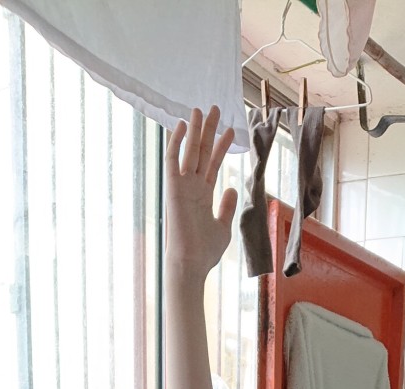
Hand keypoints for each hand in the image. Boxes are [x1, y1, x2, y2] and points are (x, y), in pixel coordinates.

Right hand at [165, 107, 237, 278]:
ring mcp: (182, 186)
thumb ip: (227, 206)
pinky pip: (172, 159)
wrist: (191, 263)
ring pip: (189, 151)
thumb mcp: (223, 227)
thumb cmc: (205, 251)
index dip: (221, 146)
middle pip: (201, 151)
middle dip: (208, 130)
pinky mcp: (172, 187)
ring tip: (202, 109)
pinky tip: (183, 125)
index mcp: (203, 194)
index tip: (231, 130)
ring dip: (195, 130)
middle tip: (216, 108)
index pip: (212, 163)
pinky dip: (176, 141)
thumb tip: (232, 187)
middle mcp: (192, 186)